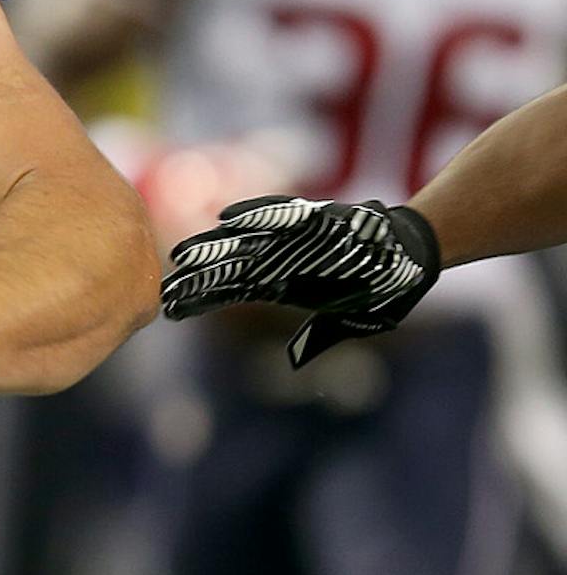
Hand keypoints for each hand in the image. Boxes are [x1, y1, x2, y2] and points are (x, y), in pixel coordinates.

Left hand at [161, 195, 441, 366]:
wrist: (412, 252)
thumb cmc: (380, 289)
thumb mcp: (351, 321)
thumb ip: (319, 336)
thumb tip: (292, 361)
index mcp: (283, 286)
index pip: (232, 293)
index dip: (201, 300)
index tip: (171, 311)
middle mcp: (281, 260)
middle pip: (229, 268)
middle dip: (196, 277)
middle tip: (162, 287)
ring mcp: (294, 238)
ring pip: (245, 241)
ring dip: (214, 246)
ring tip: (182, 254)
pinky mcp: (314, 216)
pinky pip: (280, 214)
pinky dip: (256, 214)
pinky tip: (226, 218)